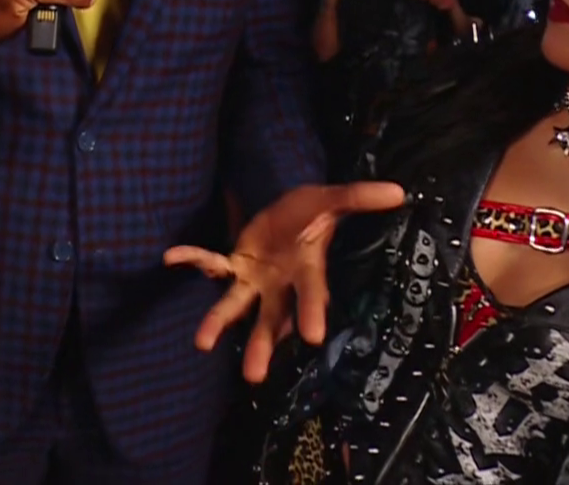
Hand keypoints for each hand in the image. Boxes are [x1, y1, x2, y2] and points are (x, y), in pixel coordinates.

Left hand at [166, 182, 405, 382]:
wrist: (291, 210)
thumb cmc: (314, 212)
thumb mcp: (333, 199)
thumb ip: (358, 197)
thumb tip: (399, 192)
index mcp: (308, 271)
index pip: (312, 294)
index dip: (312, 312)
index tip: (313, 338)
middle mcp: (280, 284)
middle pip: (271, 318)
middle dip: (262, 345)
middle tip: (253, 376)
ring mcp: (255, 279)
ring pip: (236, 306)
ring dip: (218, 322)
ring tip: (201, 343)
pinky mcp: (235, 266)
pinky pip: (211, 264)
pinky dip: (192, 259)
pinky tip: (169, 258)